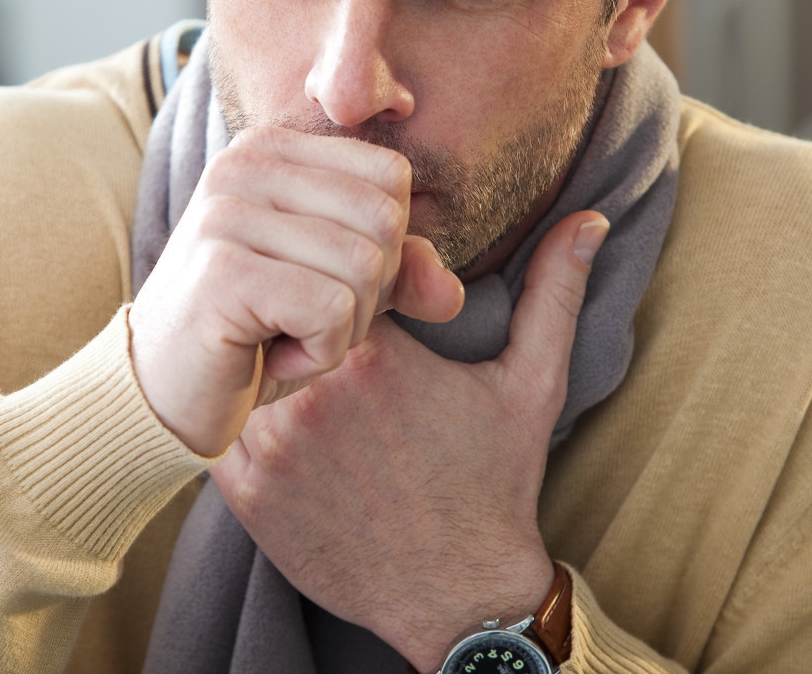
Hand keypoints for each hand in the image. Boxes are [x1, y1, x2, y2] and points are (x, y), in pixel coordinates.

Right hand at [129, 125, 464, 456]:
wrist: (158, 397)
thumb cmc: (251, 337)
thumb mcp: (339, 295)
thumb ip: (401, 275)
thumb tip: (451, 293)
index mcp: (273, 148)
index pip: (391, 177)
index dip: (384, 249)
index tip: (318, 284)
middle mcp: (245, 163)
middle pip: (385, 220)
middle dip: (366, 294)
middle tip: (300, 321)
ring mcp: (227, 212)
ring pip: (365, 268)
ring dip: (339, 331)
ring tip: (279, 338)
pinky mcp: (223, 271)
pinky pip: (332, 312)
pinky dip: (315, 355)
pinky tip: (264, 357)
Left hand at [211, 211, 608, 671]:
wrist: (458, 594)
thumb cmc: (496, 483)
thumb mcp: (533, 382)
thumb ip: (554, 291)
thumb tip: (591, 218)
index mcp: (377, 354)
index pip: (333, 272)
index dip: (349, 281)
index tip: (373, 307)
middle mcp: (312, 393)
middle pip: (282, 312)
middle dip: (304, 317)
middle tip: (330, 338)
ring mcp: (271, 444)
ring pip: (244, 363)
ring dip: (267, 361)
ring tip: (301, 376)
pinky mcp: (245, 491)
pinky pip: (220, 423)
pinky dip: (242, 414)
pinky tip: (285, 426)